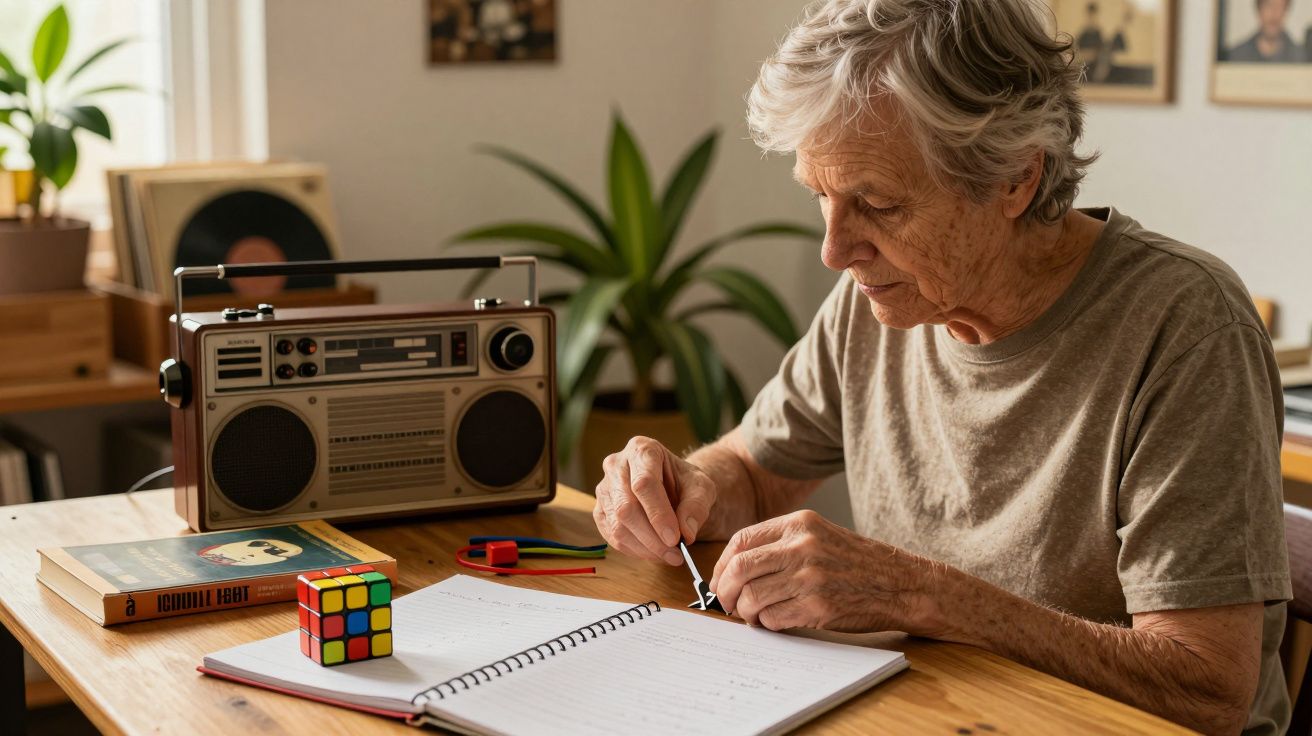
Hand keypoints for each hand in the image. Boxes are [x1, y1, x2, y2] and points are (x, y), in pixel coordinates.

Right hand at [592, 436, 717, 566]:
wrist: (671, 486)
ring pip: (617, 525)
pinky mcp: (600, 510)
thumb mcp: (701, 487)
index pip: (644, 483)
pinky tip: (654, 552)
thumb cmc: (684, 482)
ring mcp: (604, 488)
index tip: (675, 538)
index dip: (658, 514)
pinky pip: (612, 536)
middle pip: (626, 507)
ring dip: (645, 547)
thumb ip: (697, 506)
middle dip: (652, 537)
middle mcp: (616, 465)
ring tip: (669, 555)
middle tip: (675, 554)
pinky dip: (635, 550)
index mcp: (642, 450)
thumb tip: (686, 533)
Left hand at [709, 510, 948, 633]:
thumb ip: (780, 544)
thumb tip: (733, 568)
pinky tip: (774, 621)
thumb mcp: (819, 536)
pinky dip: (767, 623)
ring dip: (745, 611)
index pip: (741, 541)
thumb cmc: (857, 563)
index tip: (720, 580)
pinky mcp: (818, 605)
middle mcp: (802, 546)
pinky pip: (773, 618)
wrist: (900, 584)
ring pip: (751, 597)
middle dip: (724, 590)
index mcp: (799, 524)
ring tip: (753, 615)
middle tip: (726, 603)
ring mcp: (810, 576)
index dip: (722, 565)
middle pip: (739, 568)